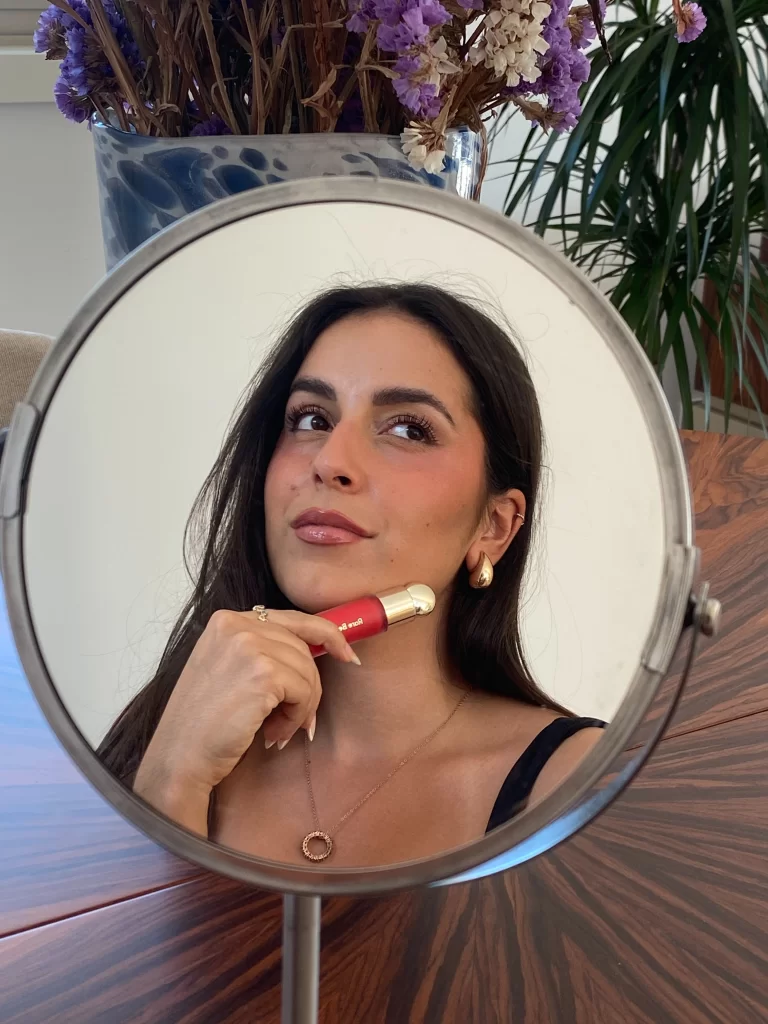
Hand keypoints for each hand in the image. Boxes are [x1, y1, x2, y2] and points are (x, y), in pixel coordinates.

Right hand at [133, 606, 357, 832]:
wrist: (179, 757)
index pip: (292, 618)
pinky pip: (305, 692)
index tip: (347, 655)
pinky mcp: (263, 673)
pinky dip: (296, 717)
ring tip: (276, 730)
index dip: (326, 635)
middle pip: (303, 646)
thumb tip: (321, 649)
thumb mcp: (229, 669)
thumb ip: (263, 651)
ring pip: (308, 671)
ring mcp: (249, 646)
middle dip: (309, 686)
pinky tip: (272, 734)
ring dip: (301, 707)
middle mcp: (236, 624)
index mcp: (227, 620)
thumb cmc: (204, 723)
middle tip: (295, 720)